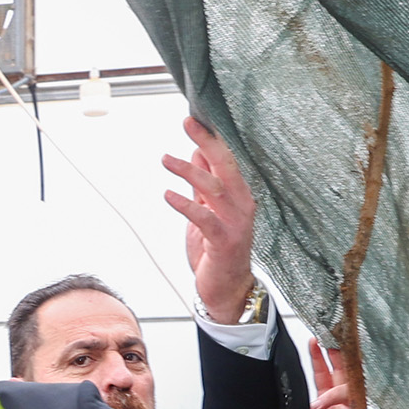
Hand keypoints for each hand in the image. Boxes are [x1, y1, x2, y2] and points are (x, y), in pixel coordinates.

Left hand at [160, 115, 258, 324]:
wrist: (228, 289)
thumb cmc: (218, 249)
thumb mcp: (208, 210)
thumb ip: (203, 184)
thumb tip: (196, 154)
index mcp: (238, 194)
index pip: (226, 159)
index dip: (211, 138)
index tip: (195, 119)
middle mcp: (242, 204)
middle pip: (225, 165)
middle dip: (207, 141)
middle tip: (188, 123)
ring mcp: (236, 222)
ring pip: (213, 188)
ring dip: (188, 171)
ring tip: (166, 160)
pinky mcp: (224, 241)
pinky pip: (204, 218)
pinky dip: (186, 205)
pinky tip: (168, 195)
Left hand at [307, 339, 368, 408]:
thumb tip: (277, 407)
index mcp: (329, 396)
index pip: (324, 372)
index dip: (319, 356)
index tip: (314, 340)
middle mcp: (344, 399)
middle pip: (343, 371)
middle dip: (337, 355)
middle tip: (330, 342)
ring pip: (349, 392)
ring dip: (331, 396)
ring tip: (316, 407)